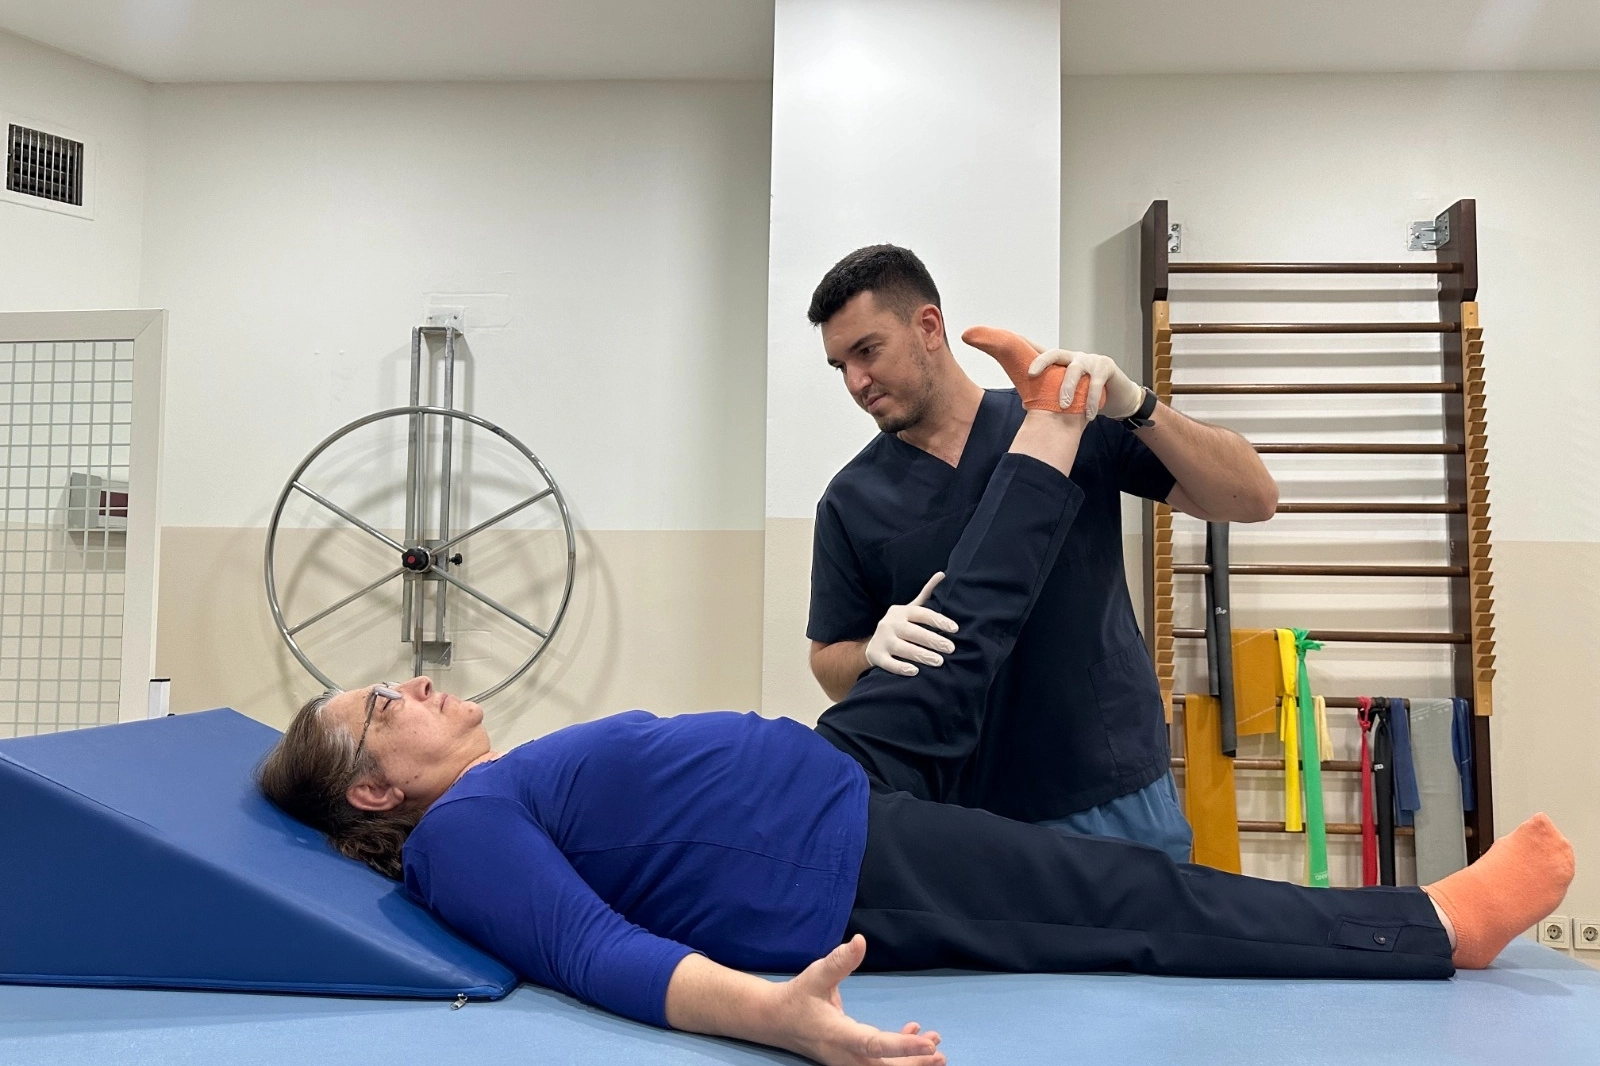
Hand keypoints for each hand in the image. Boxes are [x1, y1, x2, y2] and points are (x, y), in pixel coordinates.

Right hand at [776, 936, 944, 1065]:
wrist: (776, 1020)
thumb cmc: (798, 997)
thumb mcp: (816, 975)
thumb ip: (839, 961)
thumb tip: (860, 941)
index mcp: (838, 1035)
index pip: (874, 1045)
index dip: (903, 1047)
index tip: (928, 1044)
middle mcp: (845, 1055)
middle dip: (914, 1063)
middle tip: (938, 1051)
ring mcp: (848, 1061)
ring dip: (910, 1061)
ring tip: (936, 1049)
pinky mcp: (850, 1059)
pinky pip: (878, 1062)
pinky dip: (898, 1054)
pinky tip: (912, 1033)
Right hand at [866, 573, 957, 676]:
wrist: (874, 644)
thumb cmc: (900, 626)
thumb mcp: (912, 609)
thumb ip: (927, 594)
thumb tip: (943, 574)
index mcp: (901, 611)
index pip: (922, 613)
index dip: (939, 620)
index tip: (955, 629)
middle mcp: (890, 623)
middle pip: (913, 632)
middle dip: (933, 640)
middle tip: (951, 649)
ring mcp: (882, 640)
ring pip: (902, 648)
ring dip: (921, 655)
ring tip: (939, 662)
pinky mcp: (876, 656)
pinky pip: (889, 663)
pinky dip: (901, 668)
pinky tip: (915, 672)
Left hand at [1028, 348, 1143, 419]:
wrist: (1120, 397)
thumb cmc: (1090, 395)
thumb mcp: (1070, 395)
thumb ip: (1052, 396)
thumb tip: (1026, 405)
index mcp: (1064, 362)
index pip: (1045, 355)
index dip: (1031, 353)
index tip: (1016, 352)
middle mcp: (1075, 357)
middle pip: (1056, 354)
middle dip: (1043, 364)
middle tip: (1032, 376)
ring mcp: (1091, 360)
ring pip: (1075, 369)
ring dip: (1068, 388)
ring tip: (1064, 406)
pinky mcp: (1106, 366)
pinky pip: (1095, 383)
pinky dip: (1090, 401)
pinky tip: (1089, 415)